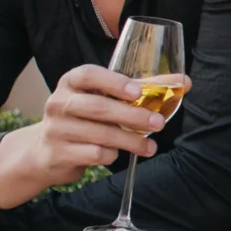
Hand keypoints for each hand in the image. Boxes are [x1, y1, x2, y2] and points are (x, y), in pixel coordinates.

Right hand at [0, 65, 168, 208]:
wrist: (46, 151)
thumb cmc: (84, 118)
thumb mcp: (104, 98)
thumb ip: (142, 89)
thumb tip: (184, 82)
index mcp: (71, 83)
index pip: (88, 74)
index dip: (113, 81)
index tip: (137, 92)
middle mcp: (59, 103)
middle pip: (98, 107)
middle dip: (132, 116)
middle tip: (159, 123)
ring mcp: (56, 129)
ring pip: (100, 134)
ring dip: (131, 141)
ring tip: (150, 146)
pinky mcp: (58, 153)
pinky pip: (94, 154)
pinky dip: (111, 155)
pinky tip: (118, 154)